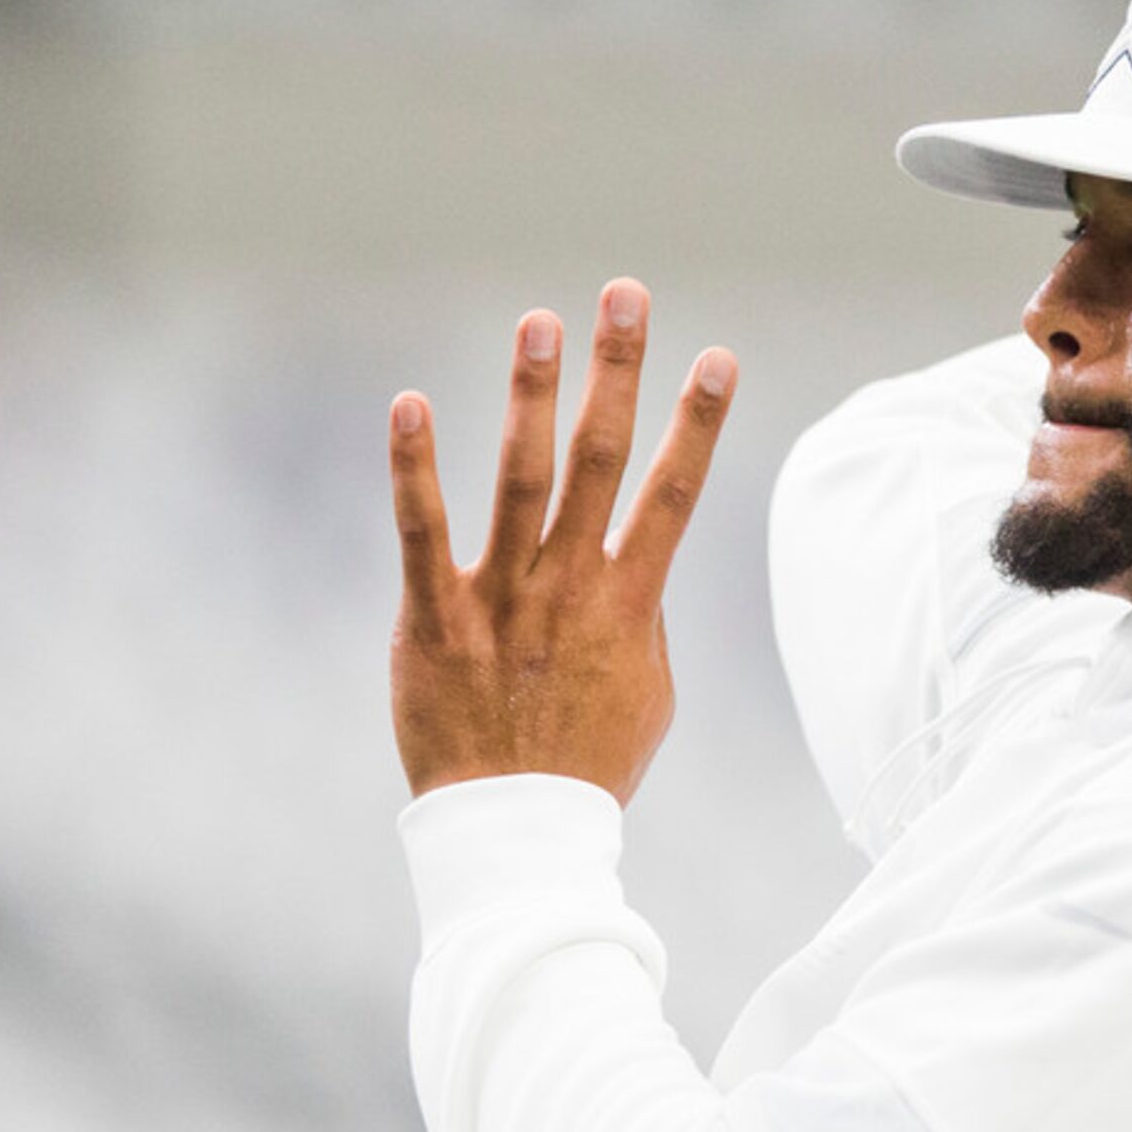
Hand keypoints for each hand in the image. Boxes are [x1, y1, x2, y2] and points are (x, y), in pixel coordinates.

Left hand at [388, 279, 737, 802]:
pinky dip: (416, 467)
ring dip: (532, 396)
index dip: (699, 423)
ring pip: (522, 479)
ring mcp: (503, 601)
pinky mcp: (434, 621)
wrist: (517, 836)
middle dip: (619, 373)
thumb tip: (634, 569)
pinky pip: (422, 532)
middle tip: (626, 295)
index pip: (675, 496)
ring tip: (540, 322)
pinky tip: (412, 404)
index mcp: (632, 606)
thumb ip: (643, 621)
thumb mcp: (648, 695)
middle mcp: (572, 590)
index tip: (719, 357)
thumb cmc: (590, 768)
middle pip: (603, 462)